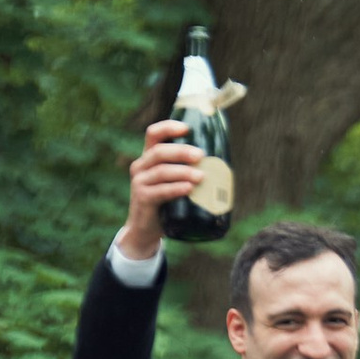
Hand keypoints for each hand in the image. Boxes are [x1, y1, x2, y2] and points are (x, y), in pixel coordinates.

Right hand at [118, 117, 201, 262]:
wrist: (145, 230)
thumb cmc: (165, 204)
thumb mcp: (172, 183)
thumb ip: (185, 172)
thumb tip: (220, 168)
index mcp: (148, 158)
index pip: (153, 134)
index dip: (168, 128)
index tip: (187, 129)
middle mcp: (141, 166)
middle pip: (160, 151)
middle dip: (181, 151)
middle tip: (201, 155)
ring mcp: (139, 182)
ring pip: (162, 171)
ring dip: (183, 171)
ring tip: (201, 176)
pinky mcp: (142, 198)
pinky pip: (161, 191)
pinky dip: (176, 188)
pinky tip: (189, 188)